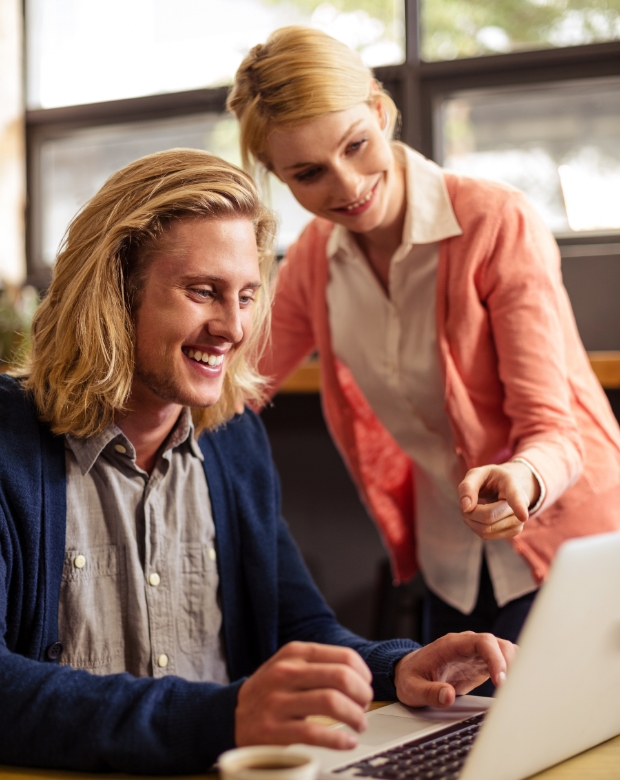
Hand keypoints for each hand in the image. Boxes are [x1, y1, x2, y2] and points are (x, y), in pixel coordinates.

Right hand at [235, 642, 372, 749]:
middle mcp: (286, 672)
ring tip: (359, 724)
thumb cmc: (270, 691)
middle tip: (364, 705)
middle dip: (362, 694)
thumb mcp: (289, 665)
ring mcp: (278, 701)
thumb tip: (360, 675)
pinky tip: (347, 742)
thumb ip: (319, 664)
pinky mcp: (273, 730)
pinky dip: (339, 739)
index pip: (343, 656)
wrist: (230, 714)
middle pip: (340, 677)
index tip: (366, 686)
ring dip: (355, 716)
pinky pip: (315, 733)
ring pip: (331, 702)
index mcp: (294, 653)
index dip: (363, 674)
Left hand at [394, 632, 516, 707]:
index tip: (501, 680)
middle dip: (510, 664)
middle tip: (510, 689)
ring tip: (514, 690)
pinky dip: (512, 672)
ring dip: (515, 667)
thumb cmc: (410, 676)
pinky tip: (513, 688)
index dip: (495, 658)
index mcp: (452, 645)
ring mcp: (475, 654)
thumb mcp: (412, 688)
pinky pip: (502, 662)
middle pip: (498, 644)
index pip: (482, 641)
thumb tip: (448, 696)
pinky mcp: (480, 665)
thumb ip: (429, 692)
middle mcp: (467, 645)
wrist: (408, 671)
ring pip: (504, 651)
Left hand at [457, 461, 539, 539]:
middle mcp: (521, 503)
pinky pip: (487, 536)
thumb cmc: (488, 478)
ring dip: (471, 521)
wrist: (503, 486)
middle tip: (466, 502)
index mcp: (512, 483)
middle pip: (489, 516)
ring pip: (487, 529)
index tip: (523, 517)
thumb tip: (466, 508)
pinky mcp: (513, 531)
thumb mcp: (476, 474)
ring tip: (471, 507)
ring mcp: (519, 520)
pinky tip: (477, 517)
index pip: (516, 497)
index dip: (519, 507)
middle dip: (470, 512)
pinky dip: (475, 528)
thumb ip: (468, 487)